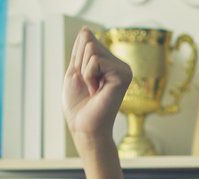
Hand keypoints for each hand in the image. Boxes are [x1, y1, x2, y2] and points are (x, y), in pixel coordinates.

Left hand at [62, 27, 131, 147]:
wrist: (83, 128)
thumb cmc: (78, 106)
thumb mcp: (75, 73)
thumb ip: (80, 51)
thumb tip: (86, 30)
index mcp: (110, 63)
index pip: (87, 40)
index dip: (77, 59)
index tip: (82, 81)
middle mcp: (120, 64)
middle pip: (89, 41)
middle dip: (79, 64)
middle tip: (87, 86)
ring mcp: (124, 69)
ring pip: (92, 49)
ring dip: (83, 71)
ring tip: (92, 89)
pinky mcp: (123, 75)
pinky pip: (95, 60)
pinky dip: (88, 76)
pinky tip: (96, 91)